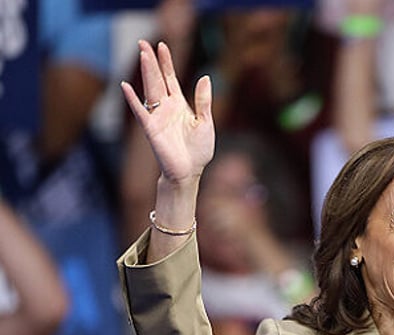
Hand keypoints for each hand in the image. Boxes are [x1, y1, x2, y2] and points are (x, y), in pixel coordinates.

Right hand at [120, 40, 213, 185]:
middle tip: (143, 42)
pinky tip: (125, 86)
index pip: (171, 78)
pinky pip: (140, 111)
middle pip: (157, 79)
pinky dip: (132, 99)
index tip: (163, 45)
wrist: (190, 171)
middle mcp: (166, 108)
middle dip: (151, 61)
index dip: (167, 62)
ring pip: (150, 89)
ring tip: (142, 54)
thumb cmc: (198, 150)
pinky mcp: (151, 129)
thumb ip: (203, 100)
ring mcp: (157, 117)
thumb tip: (205, 77)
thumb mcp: (205, 122)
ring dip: (146, 72)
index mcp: (179, 105)